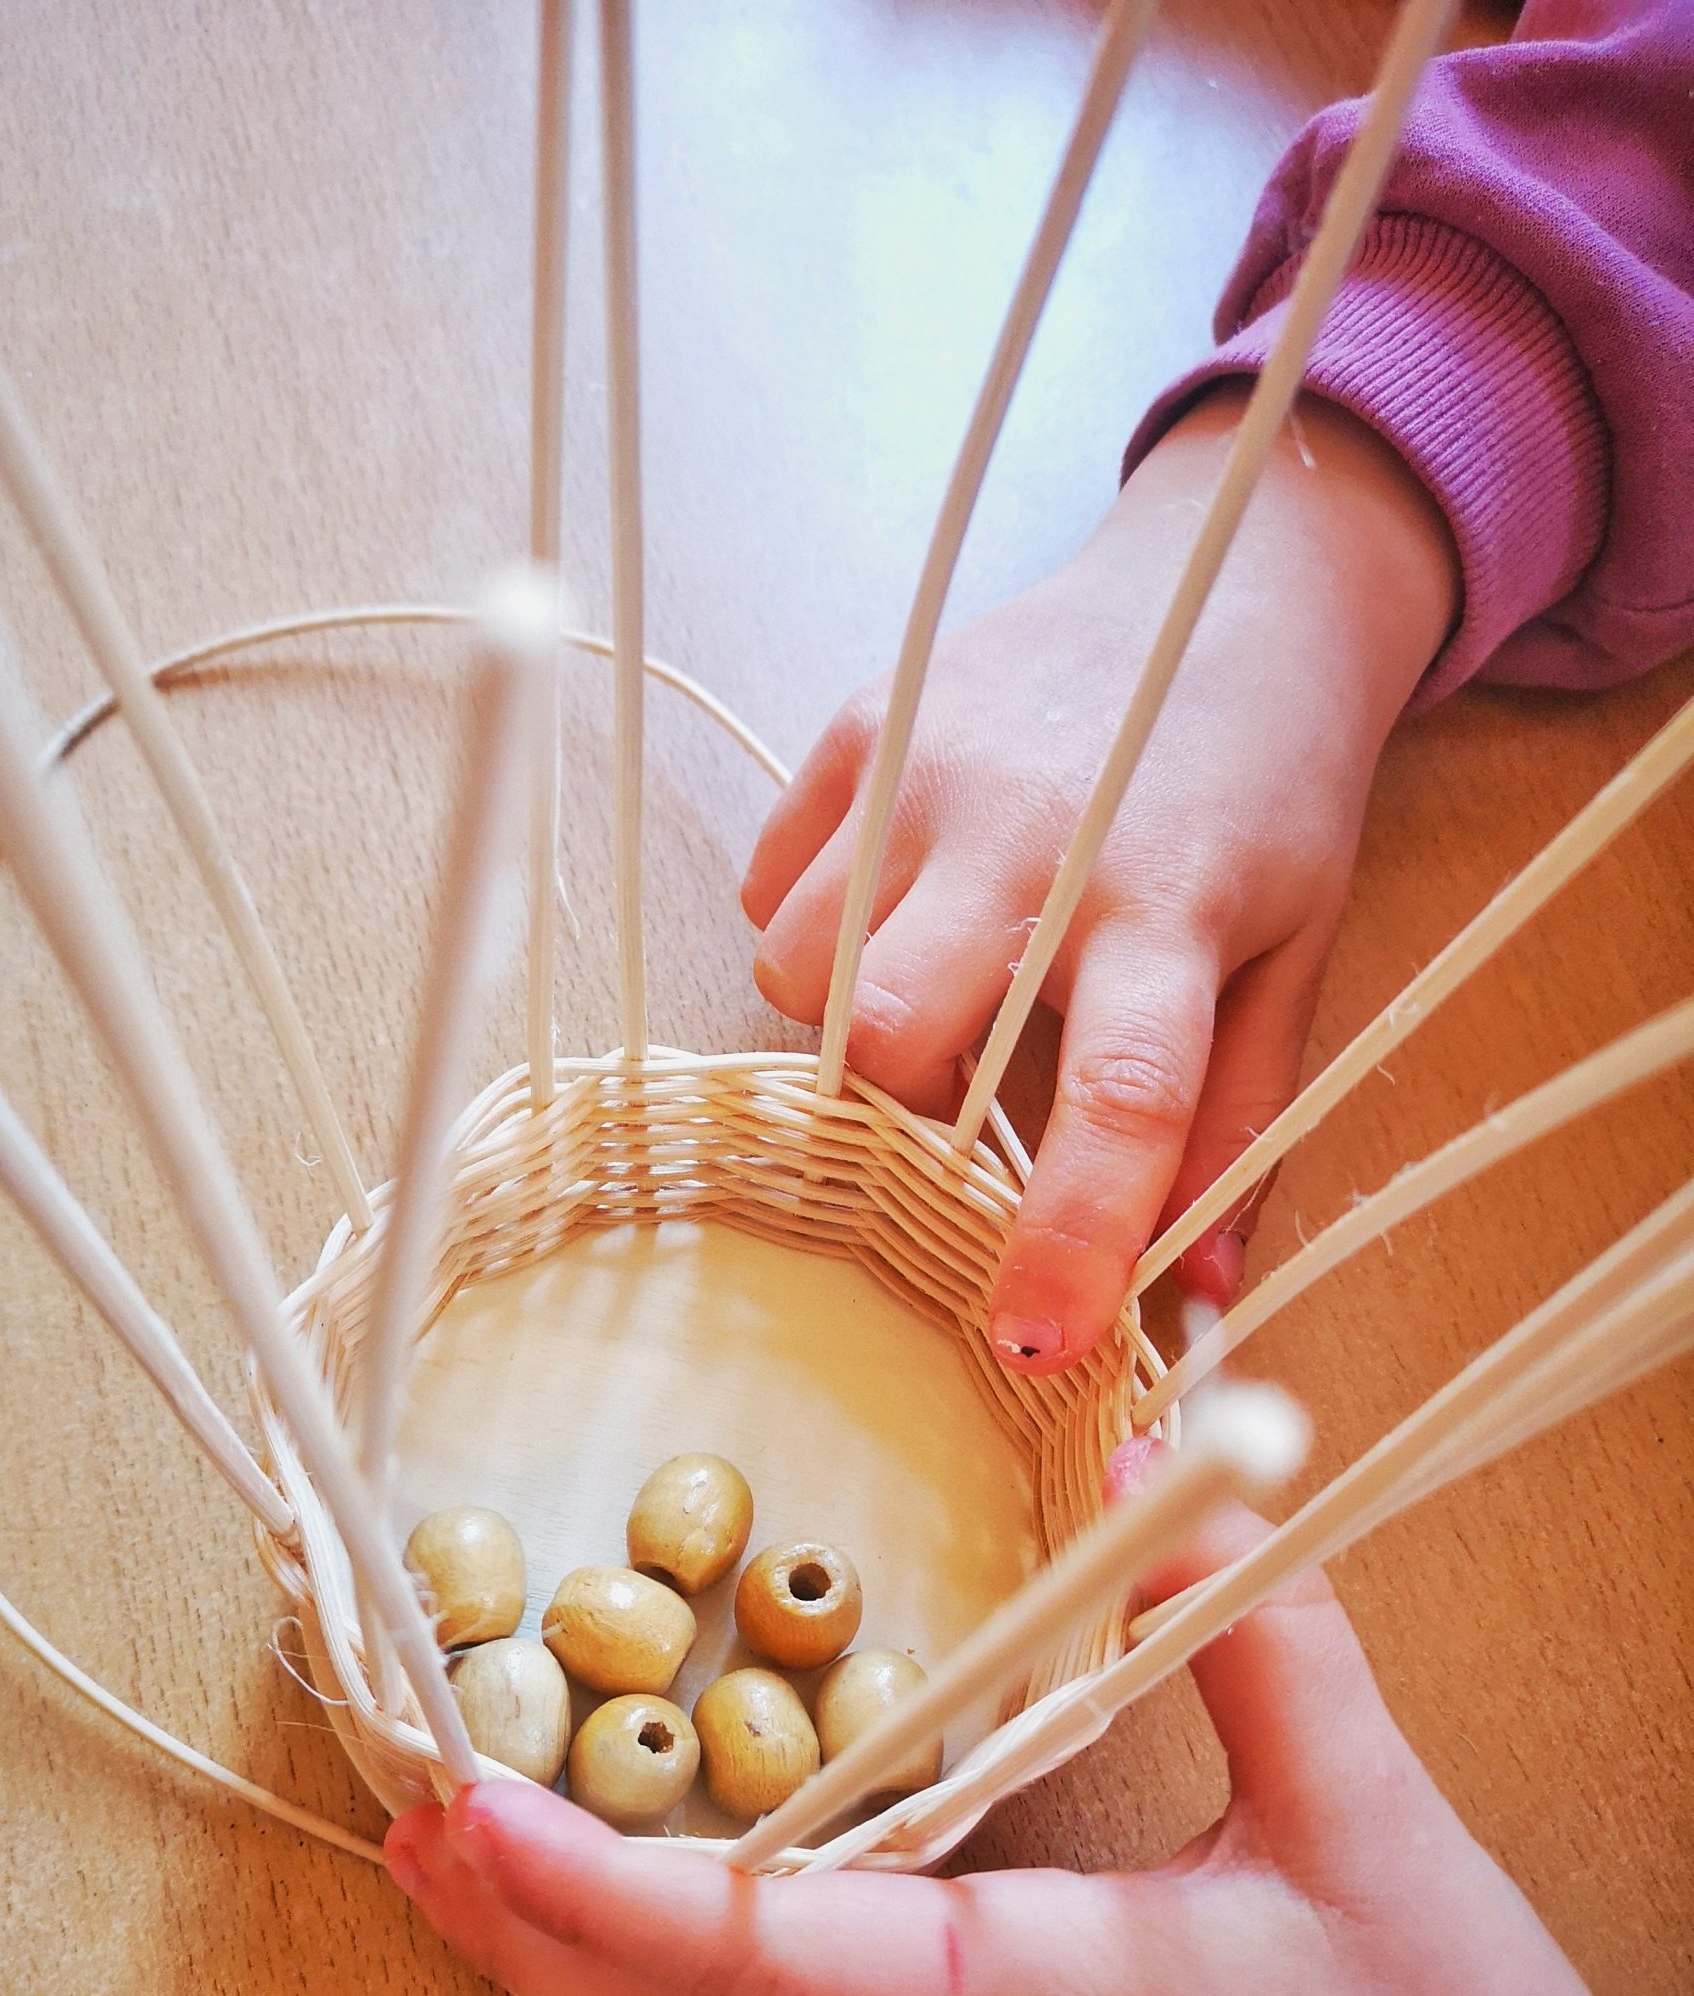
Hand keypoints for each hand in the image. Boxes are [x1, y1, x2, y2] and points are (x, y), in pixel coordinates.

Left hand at [385, 1450, 1693, 1995]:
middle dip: (524, 1938)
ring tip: (467, 1884)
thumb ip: (1255, 1627)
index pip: (773, 1955)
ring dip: (575, 1987)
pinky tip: (635, 1971)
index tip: (466, 1810)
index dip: (599, 1890)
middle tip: (402, 1829)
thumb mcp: (1380, 1824)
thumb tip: (1158, 1456)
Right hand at [743, 388, 1458, 1371]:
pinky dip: (807, 923)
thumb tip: (1188, 1293)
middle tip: (957, 1092)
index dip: (1065, 1238)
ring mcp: (929, 769)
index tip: (1030, 1344)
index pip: (1119, 1102)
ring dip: (844, 1018)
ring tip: (925, 981)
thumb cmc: (1267, 789)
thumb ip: (1239, 1122)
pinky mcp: (860, 721)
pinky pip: (770, 881)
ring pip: (800, 967)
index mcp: (1172, 909)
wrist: (1233, 581)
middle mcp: (1036, 837)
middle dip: (903, 1107)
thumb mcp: (1295, 953)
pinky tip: (890, 904)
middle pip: (893, 1035)